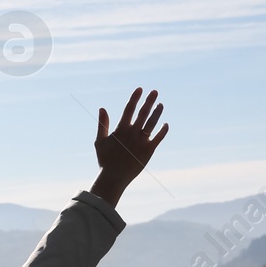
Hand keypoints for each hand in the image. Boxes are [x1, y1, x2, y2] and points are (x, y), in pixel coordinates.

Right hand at [90, 87, 167, 207]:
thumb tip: (102, 108)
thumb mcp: (100, 141)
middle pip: (143, 113)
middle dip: (149, 101)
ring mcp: (141, 141)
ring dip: (157, 112)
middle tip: (155, 91)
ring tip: (161, 104)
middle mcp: (132, 133)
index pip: (129, 109)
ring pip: (152, 123)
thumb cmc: (105, 160)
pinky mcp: (149, 150)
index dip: (135, 98)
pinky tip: (165, 123)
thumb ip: (102, 124)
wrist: (114, 177)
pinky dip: (163, 130)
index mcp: (121, 129)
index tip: (140, 89)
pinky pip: (158, 137)